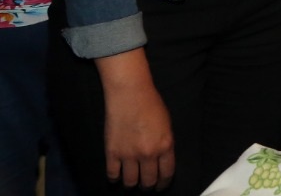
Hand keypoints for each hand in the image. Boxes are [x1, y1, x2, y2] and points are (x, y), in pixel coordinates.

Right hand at [101, 67, 174, 188]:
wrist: (130, 94)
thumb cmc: (151, 104)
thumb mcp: (167, 125)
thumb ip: (165, 144)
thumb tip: (162, 160)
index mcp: (165, 146)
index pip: (166, 174)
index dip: (163, 183)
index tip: (161, 186)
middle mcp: (148, 153)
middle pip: (148, 181)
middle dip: (148, 185)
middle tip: (146, 184)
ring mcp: (129, 154)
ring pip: (130, 182)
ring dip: (132, 183)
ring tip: (132, 181)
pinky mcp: (112, 152)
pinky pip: (112, 174)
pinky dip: (115, 178)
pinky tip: (117, 175)